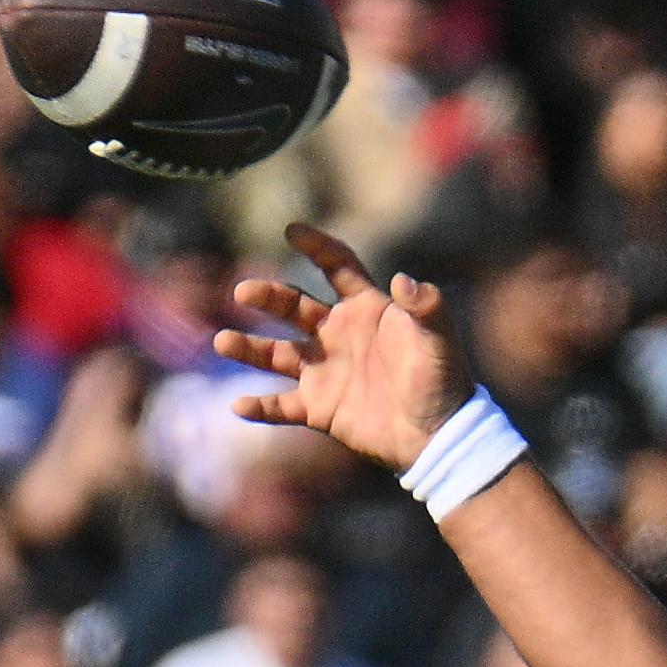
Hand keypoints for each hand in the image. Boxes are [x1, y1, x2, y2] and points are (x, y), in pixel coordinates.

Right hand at [215, 223, 473, 473]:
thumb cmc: (443, 382)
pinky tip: (239, 405)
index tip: (292, 229)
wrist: (438, 436)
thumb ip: (427, 308)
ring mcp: (325, 371)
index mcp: (367, 310)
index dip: (317, 246)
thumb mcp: (440, 341)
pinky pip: (281, 406)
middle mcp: (339, 335)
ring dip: (249, 347)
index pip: (337, 267)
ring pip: (276, 353)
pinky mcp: (319, 408)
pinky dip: (259, 407)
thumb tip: (404, 278)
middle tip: (244, 292)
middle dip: (268, 296)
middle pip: (294, 305)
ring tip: (223, 341)